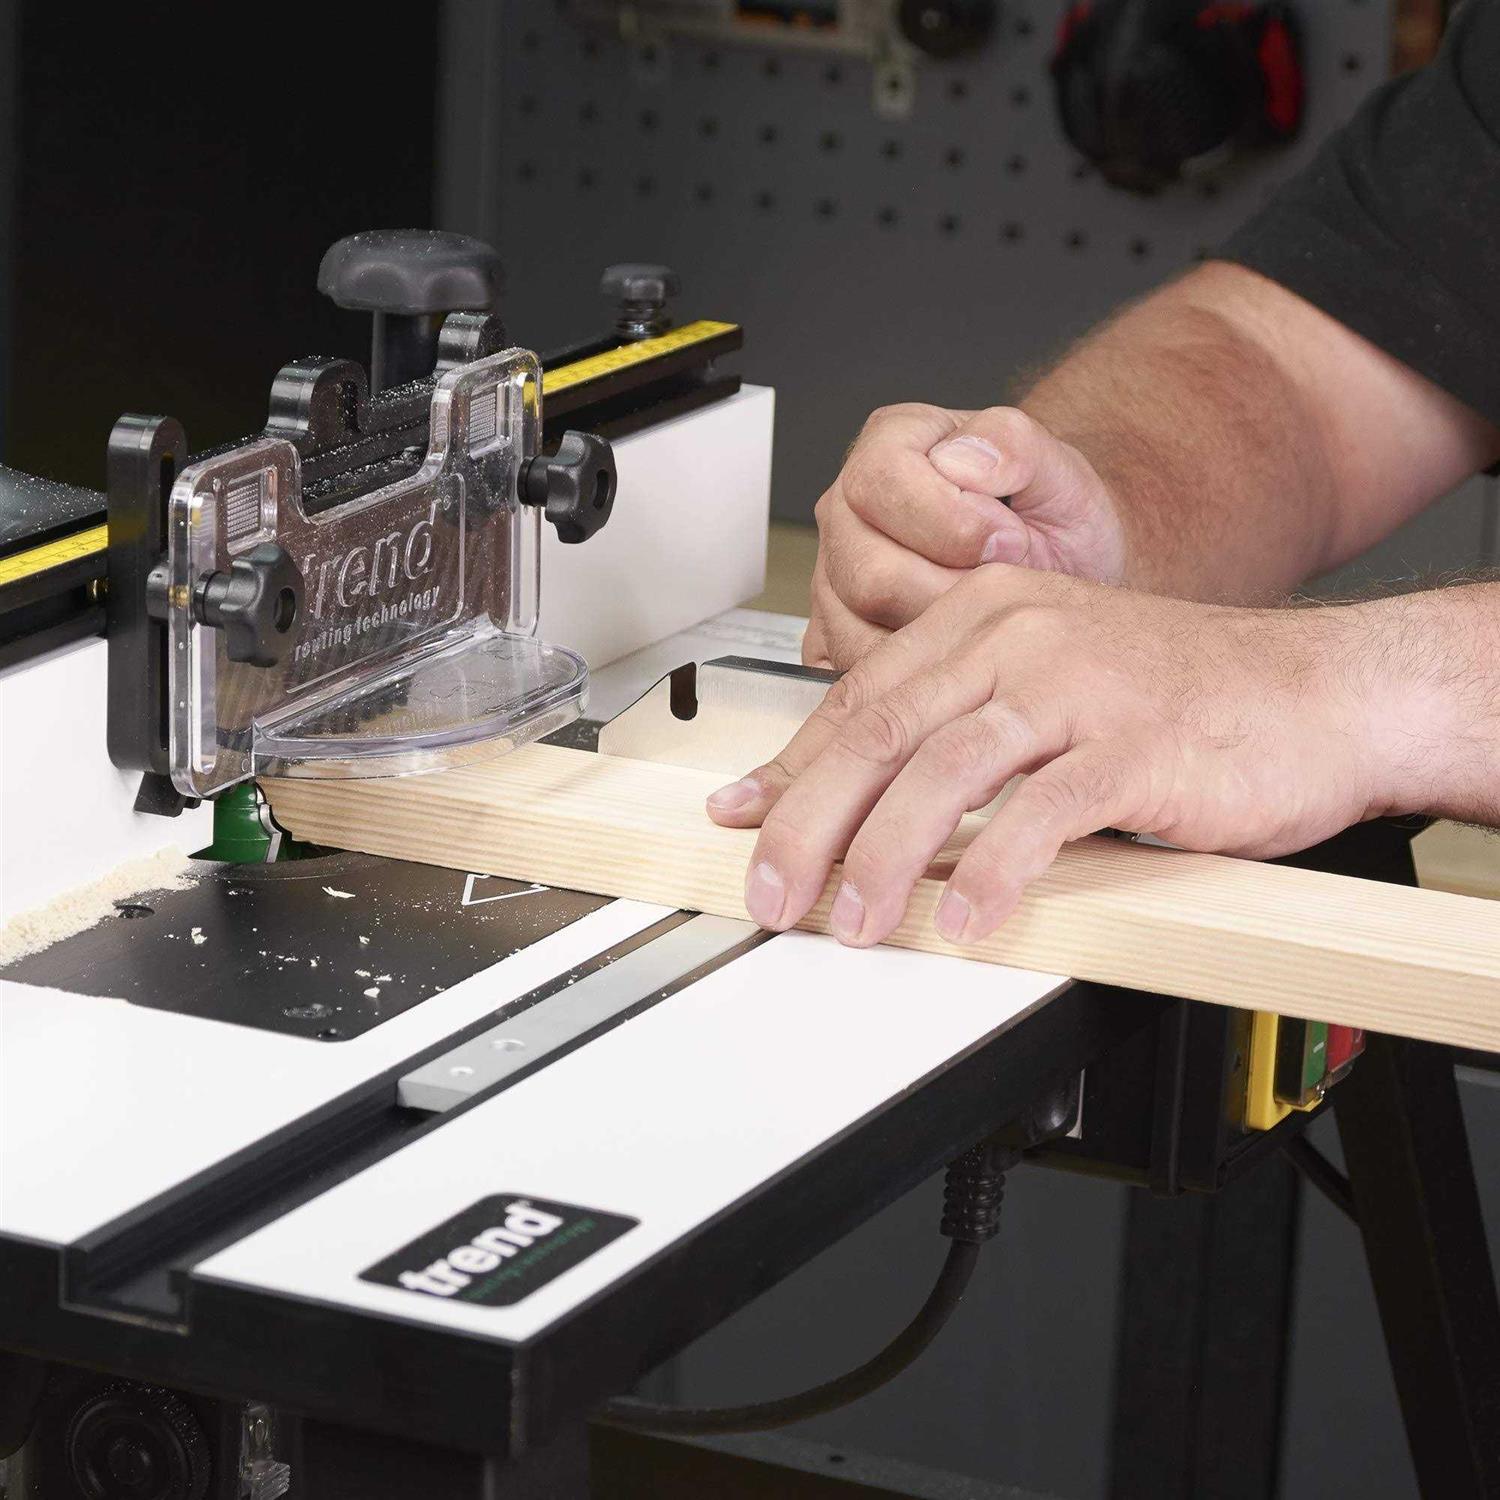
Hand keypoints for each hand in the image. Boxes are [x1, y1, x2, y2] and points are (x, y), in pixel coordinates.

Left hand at [715, 566, 1408, 946]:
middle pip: (879, 732)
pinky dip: (996, 872)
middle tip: (773, 892)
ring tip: (857, 923)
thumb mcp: (1047, 692)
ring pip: (944, 772)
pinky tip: (970, 920)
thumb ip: (950, 730)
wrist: (1318, 692)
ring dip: (887, 858)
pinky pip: (1043, 812)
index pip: (859, 698)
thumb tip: (854, 797)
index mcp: (986, 616)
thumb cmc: (1176, 699)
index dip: (791, 771)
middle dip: (810, 824)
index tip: (742, 823)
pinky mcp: (1137, 744)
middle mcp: (1020, 638)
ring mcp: (1079, 686)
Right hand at [804, 404, 1127, 669]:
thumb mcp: (1058, 468)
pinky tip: (957, 647)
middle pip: (869, 573)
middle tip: (999, 584)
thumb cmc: (1047, 516)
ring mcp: (833, 575)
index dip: (953, 522)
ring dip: (936, 636)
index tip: (1009, 538)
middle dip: (951, 592)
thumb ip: (1014, 445)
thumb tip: (961, 460)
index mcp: (888, 445)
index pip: (883, 483)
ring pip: (859, 631)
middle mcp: (846, 510)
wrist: (1055, 562)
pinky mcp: (835, 632)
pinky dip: (915, 672)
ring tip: (980, 613)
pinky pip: (856, 669)